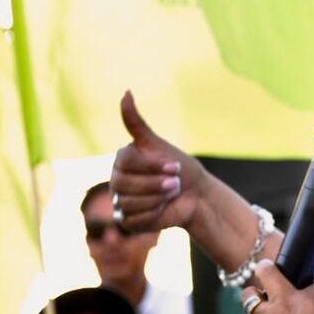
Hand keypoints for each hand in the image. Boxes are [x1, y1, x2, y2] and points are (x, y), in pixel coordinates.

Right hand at [111, 91, 208, 231]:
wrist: (196, 196)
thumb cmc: (180, 167)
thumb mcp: (159, 144)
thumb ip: (137, 122)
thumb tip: (125, 92)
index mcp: (122, 160)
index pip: (126, 163)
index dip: (152, 167)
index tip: (175, 166)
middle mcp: (117, 180)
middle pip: (124, 184)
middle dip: (155, 185)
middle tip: (176, 184)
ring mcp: (121, 201)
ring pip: (129, 203)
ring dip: (156, 200)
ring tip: (171, 195)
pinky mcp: (128, 221)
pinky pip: (133, 220)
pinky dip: (153, 215)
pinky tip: (163, 210)